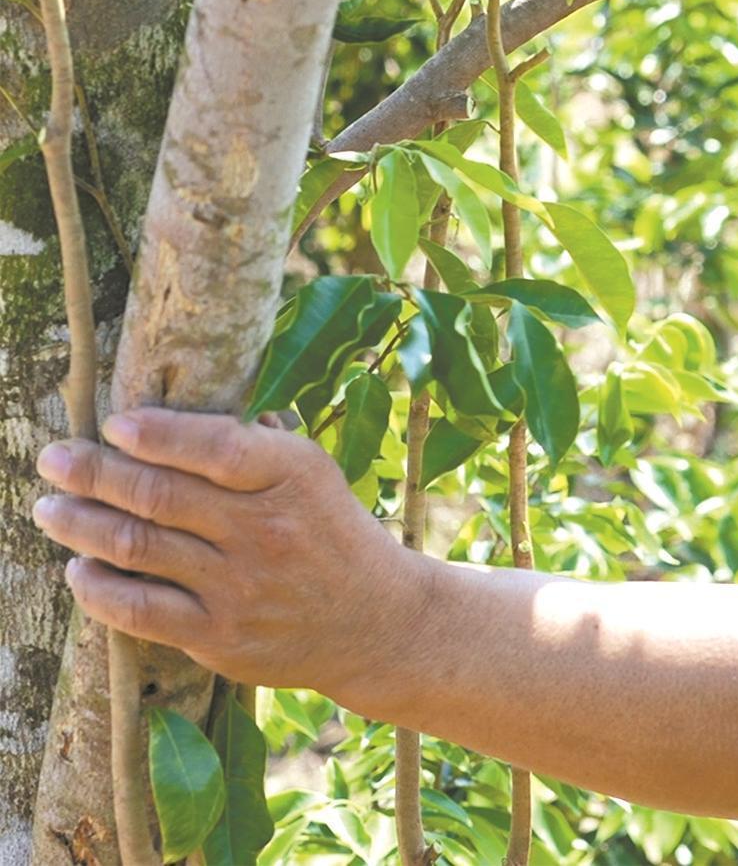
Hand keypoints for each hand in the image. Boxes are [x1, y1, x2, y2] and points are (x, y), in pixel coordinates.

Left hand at [32, 407, 431, 694]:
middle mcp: (266, 530)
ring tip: (49, 507)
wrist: (377, 623)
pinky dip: (97, 588)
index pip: (217, 447)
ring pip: (137, 547)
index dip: (158, 433)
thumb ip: (258, 444)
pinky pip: (138, 610)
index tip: (114, 423)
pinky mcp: (219, 636)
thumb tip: (185, 410)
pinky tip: (79, 569)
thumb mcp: (315, 475)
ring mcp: (240, 587)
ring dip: (80, 523)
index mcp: (295, 478)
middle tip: (54, 458)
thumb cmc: (334, 535)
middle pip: (160, 495)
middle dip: (94, 472)